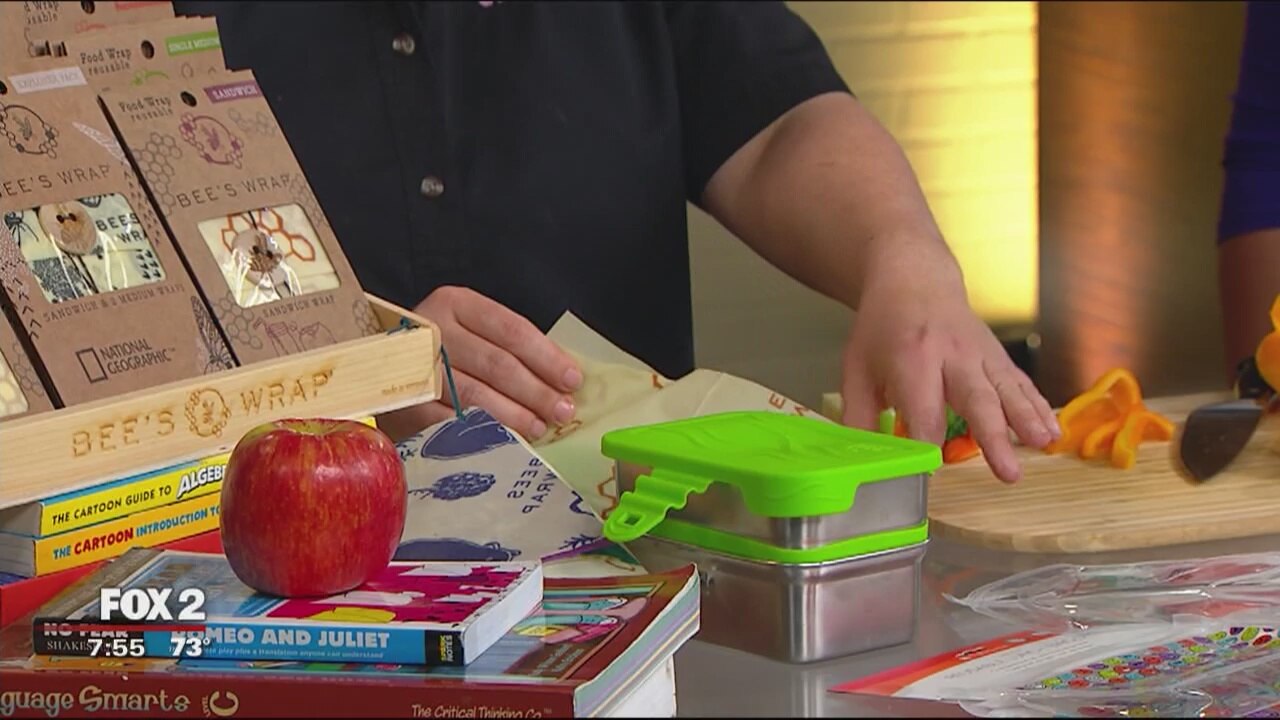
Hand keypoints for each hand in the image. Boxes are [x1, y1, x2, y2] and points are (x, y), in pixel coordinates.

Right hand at [376, 286, 581, 441]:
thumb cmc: (439, 352)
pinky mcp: (403, 404)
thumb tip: (562, 381)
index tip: (573, 380)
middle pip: (497, 363)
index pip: (511, 329)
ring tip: (540, 428)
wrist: (372, 370)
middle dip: (537, 391)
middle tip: (563, 411)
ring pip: (476, 395)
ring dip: (515, 415)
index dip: (547, 357)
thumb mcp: (470, 334)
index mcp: (455, 304)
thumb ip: (510, 349)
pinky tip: (505, 442)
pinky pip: (450, 422)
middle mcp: (432, 329)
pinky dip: (482, 434)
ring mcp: (413, 367)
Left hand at [838, 268, 1059, 483]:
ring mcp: (980, 354)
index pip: (924, 413)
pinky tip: (1052, 431)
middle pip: (975, 400)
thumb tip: (863, 460)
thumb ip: (858, 417)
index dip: (927, 447)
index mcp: (911, 360)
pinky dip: (1039, 407)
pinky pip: (1021, 383)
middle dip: (993, 437)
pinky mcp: (997, 357)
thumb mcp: (856, 368)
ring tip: (1042, 445)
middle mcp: (951, 356)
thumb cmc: (883, 330)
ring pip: (1007, 390)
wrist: (914, 281)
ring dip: (1027, 419)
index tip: (930, 473)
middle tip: (1007, 471)